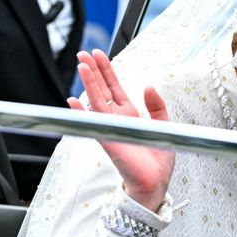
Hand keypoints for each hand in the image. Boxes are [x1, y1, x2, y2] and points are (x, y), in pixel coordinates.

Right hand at [67, 50, 174, 211]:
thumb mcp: (163, 125)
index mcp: (129, 114)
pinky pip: (93, 123)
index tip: (98, 54)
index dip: (106, 71)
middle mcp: (116, 119)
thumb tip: (149, 86)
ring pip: (96, 101)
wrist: (155, 182)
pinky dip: (82, 112)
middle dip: (93, 71)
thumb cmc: (157, 160)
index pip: (114, 87)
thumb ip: (157, 105)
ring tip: (81, 66)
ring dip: (88, 83)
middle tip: (82, 54)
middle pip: (101, 90)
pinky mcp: (109, 140)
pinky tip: (72, 101)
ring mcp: (110, 128)